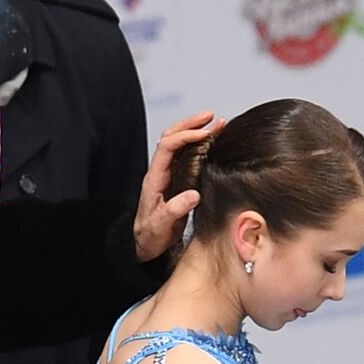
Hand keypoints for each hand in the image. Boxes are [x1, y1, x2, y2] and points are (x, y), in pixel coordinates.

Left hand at [133, 110, 224, 262]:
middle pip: (172, 138)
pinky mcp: (178, 182)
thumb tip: (193, 195)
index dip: (185, 136)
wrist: (145, 246)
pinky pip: (188, 157)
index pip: (168, 147)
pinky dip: (200, 146)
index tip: (205, 134)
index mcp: (154, 178)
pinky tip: (214, 143)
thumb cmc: (150, 236)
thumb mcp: (161, 225)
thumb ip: (175, 210)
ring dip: (197, 131)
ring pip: (180, 145)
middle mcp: (161, 172)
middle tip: (212, 116)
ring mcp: (169, 176)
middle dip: (191, 124)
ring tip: (217, 123)